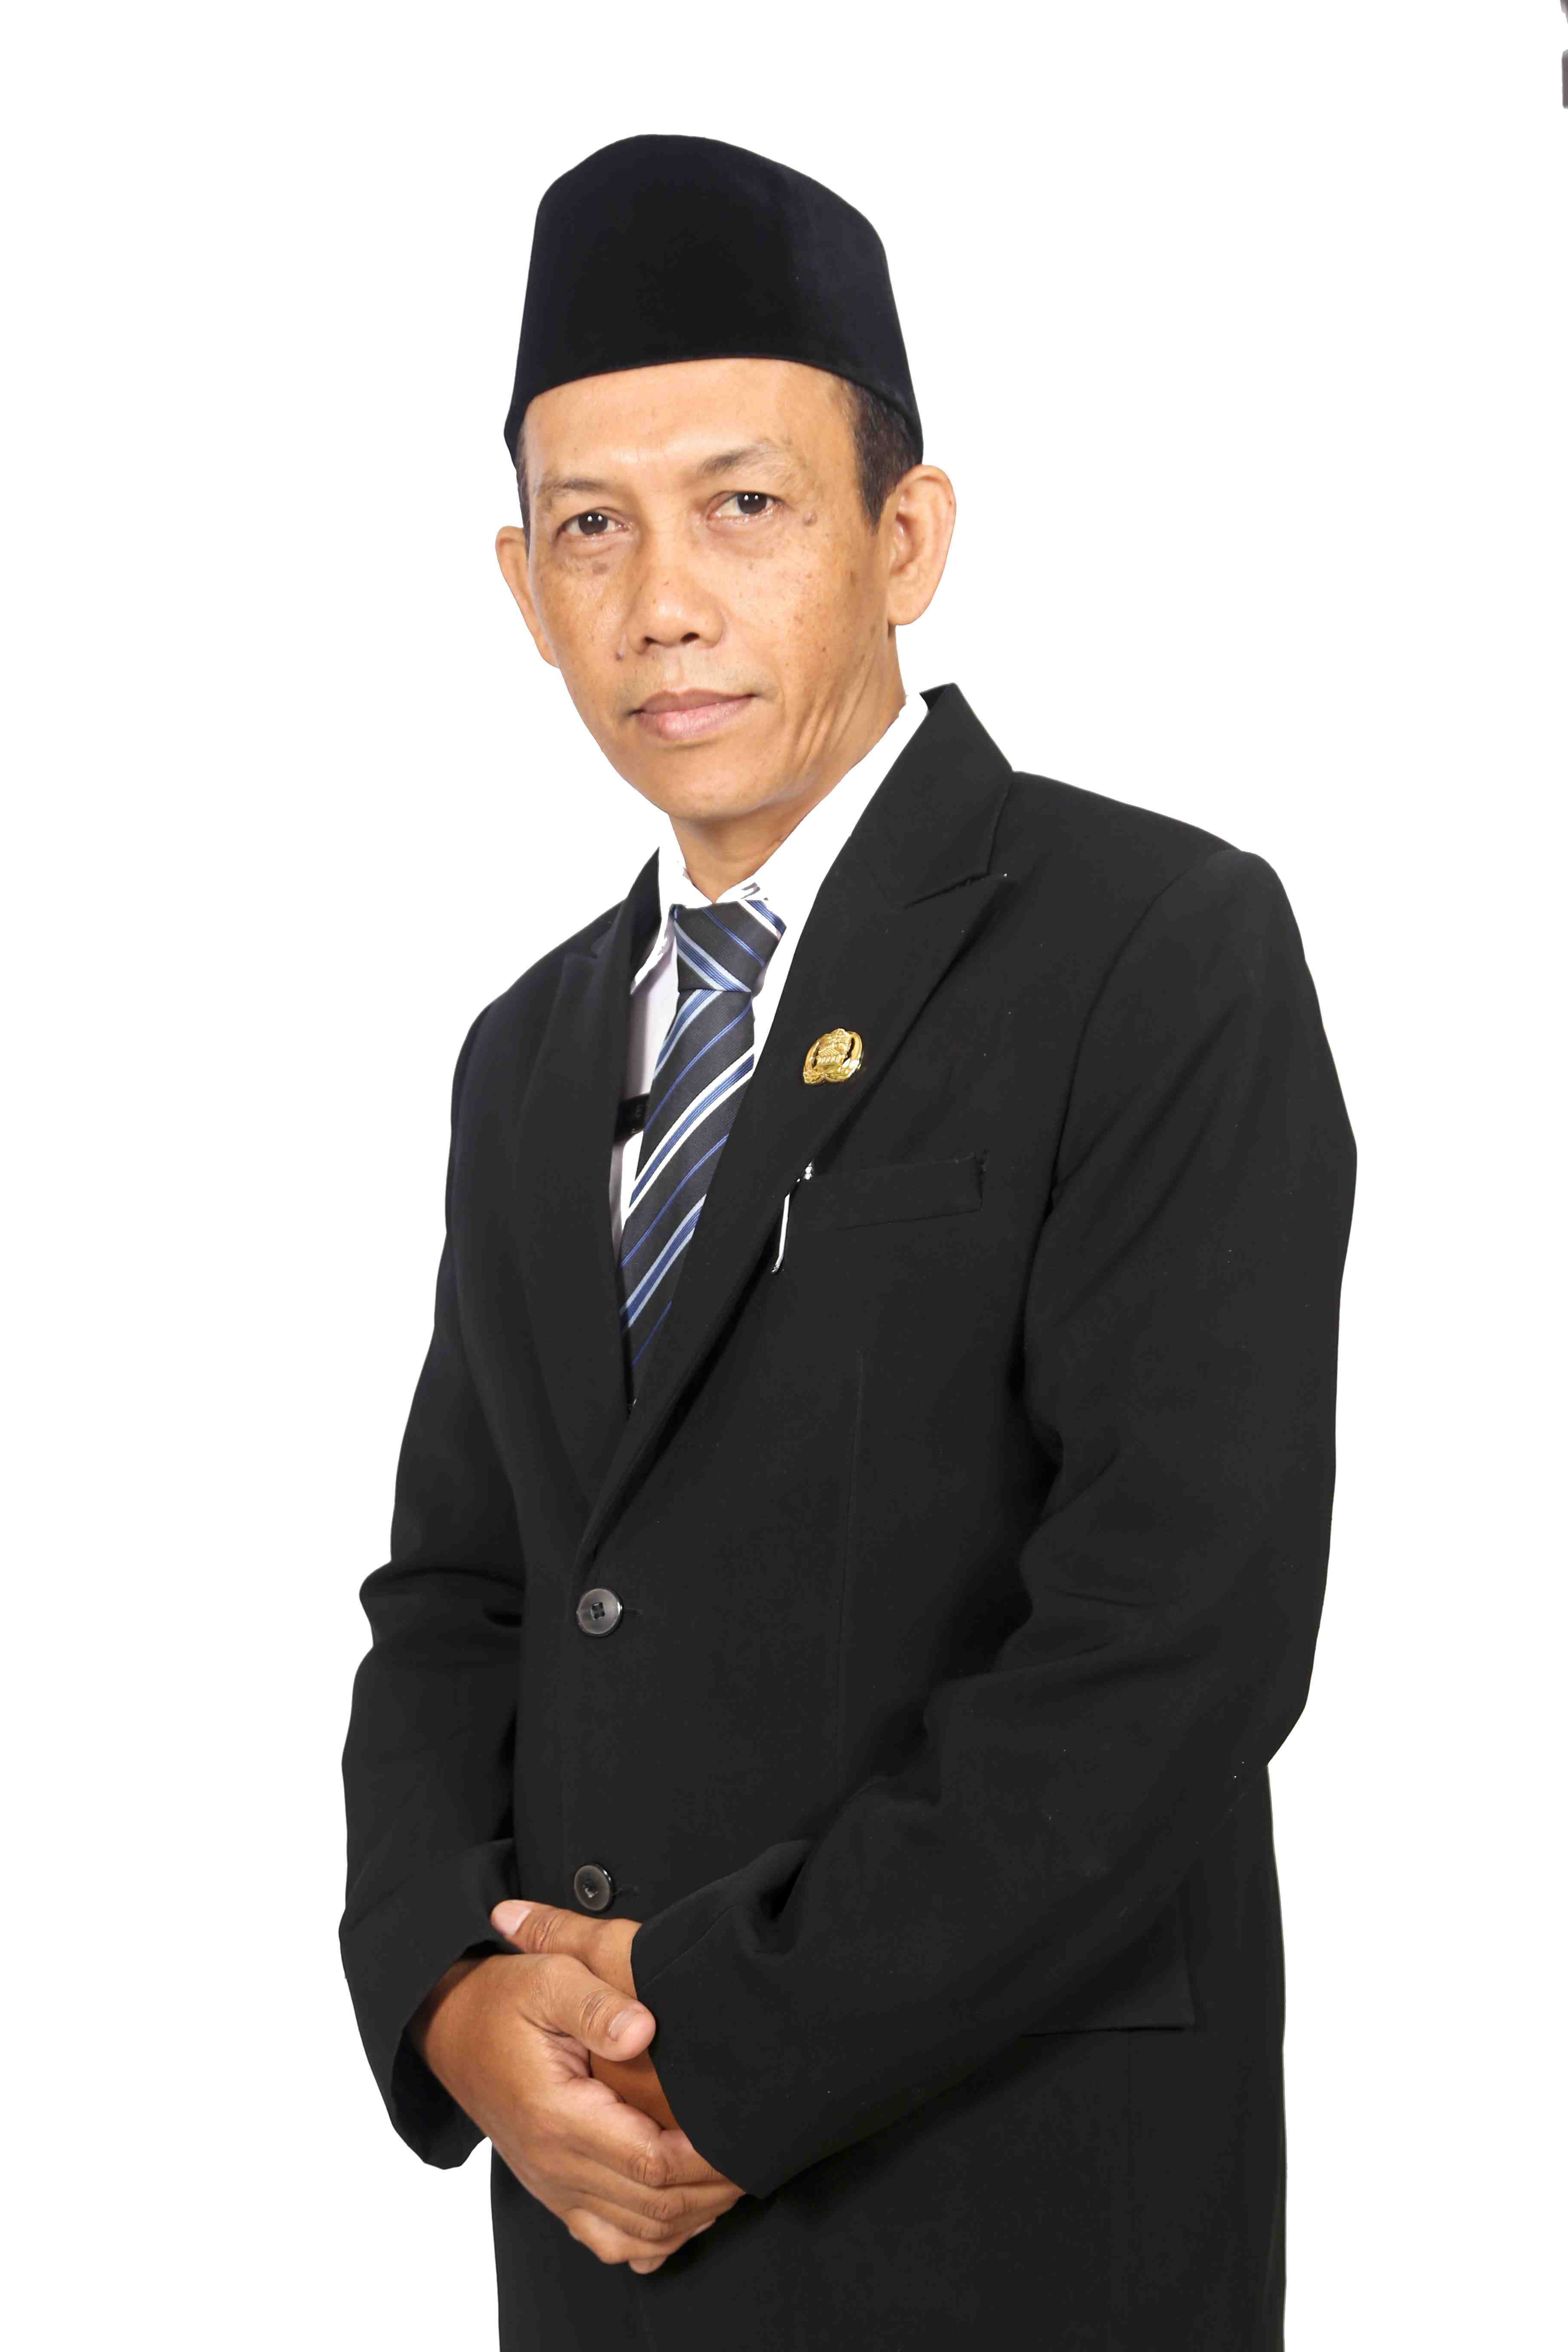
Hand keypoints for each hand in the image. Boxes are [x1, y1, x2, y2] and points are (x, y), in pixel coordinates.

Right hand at [411, 1932, 740, 2273]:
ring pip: (636, 2235)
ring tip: (732, 2178)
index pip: (649, 2161)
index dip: (704, 2155)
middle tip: (755, 2151)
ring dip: (691, 2217)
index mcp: (557, 2116)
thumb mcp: (546, 1977)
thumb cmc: (502, 2000)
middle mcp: (554, 2165)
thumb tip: (643, 2031)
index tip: (740, 2129)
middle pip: (652, 2207)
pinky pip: (610, 2241)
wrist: (449, 2028)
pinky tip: (685, 2212)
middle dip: (713, 2189)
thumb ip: (596, 2004)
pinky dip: (654, 2238)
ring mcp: (552, 2185)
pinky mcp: (554, 2190)